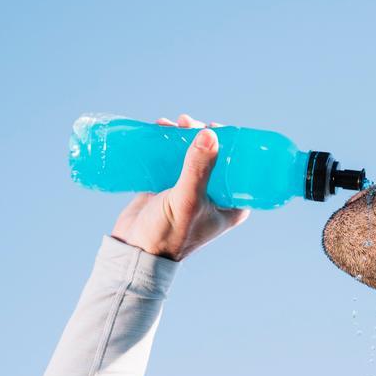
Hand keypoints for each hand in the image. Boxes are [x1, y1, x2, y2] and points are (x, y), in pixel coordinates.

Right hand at [111, 113, 249, 260]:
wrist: (134, 251)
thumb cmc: (168, 234)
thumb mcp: (187, 200)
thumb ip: (198, 169)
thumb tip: (209, 133)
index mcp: (232, 205)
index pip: (241, 166)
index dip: (231, 143)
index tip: (215, 127)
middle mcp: (216, 197)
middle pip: (216, 155)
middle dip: (203, 134)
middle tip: (188, 124)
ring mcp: (192, 190)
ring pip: (194, 154)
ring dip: (183, 135)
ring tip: (170, 124)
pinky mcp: (170, 186)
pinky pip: (174, 158)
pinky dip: (168, 143)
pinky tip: (160, 128)